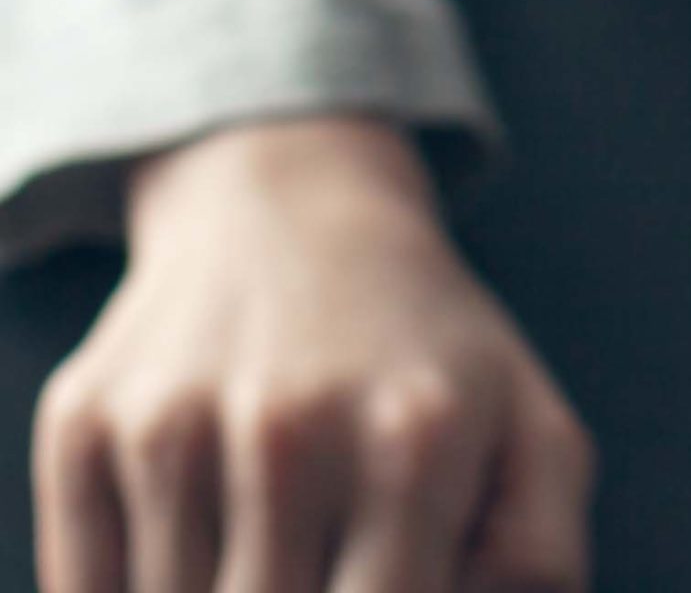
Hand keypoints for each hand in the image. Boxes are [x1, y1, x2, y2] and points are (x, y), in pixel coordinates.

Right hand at [33, 118, 597, 591]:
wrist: (289, 205)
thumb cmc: (424, 354)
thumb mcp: (531, 430)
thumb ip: (539, 561)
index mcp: (412, 441)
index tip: (375, 577)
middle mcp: (287, 427)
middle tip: (319, 550)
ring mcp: (171, 423)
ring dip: (211, 592)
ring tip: (269, 531)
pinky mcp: (82, 422)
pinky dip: (127, 586)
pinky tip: (191, 533)